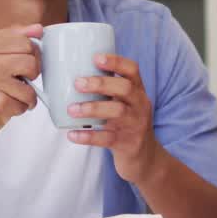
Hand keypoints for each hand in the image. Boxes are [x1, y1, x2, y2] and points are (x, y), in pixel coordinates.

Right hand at [0, 25, 42, 144]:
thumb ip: (14, 38)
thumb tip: (38, 28)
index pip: (24, 40)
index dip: (32, 54)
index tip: (24, 62)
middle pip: (30, 60)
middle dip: (32, 73)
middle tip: (20, 80)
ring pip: (30, 84)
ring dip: (28, 94)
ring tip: (14, 95)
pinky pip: (25, 102)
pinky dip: (21, 107)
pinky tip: (7, 106)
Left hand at [66, 54, 161, 183]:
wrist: (146, 159)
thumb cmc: (127, 125)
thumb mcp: (126, 105)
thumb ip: (109, 92)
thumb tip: (70, 76)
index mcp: (138, 92)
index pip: (133, 70)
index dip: (116, 62)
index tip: (96, 58)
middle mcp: (140, 106)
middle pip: (124, 88)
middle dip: (100, 83)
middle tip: (78, 83)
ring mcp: (135, 125)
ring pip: (117, 112)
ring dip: (92, 109)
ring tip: (71, 109)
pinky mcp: (127, 144)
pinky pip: (107, 139)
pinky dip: (88, 136)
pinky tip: (72, 134)